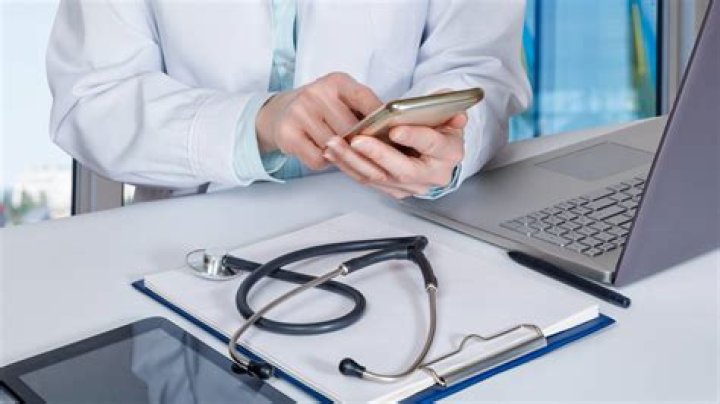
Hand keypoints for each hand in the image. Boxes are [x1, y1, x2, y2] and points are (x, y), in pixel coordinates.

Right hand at [256, 72, 381, 169]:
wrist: (279, 112)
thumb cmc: (321, 108)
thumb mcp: (342, 98)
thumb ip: (364, 110)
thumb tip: (396, 131)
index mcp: (336, 82)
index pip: (365, 99)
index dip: (380, 119)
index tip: (392, 134)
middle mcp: (316, 93)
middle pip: (350, 129)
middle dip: (361, 144)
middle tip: (369, 154)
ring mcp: (299, 113)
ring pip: (335, 147)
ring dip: (342, 156)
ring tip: (343, 152)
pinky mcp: (287, 133)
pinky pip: (317, 159)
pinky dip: (324, 163)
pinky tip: (323, 154)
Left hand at [324, 113, 466, 198]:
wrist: (437, 154)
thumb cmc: (440, 130)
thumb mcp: (448, 114)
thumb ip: (446, 106)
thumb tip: (448, 102)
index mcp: (450, 153)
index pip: (432, 145)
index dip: (414, 137)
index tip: (394, 129)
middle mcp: (432, 176)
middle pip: (402, 170)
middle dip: (377, 154)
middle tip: (356, 140)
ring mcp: (412, 187)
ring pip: (379, 177)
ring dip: (354, 161)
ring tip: (335, 144)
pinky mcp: (394, 190)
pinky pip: (368, 181)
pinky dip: (349, 167)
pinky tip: (333, 154)